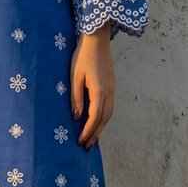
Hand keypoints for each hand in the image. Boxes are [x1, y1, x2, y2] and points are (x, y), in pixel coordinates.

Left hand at [70, 25, 114, 147]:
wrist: (97, 40)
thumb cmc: (83, 57)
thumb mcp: (75, 77)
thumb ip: (76, 97)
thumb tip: (77, 117)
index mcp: (99, 90)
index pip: (95, 116)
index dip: (88, 131)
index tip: (81, 141)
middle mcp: (109, 92)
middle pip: (104, 118)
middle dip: (96, 133)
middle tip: (87, 146)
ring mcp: (112, 89)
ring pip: (109, 113)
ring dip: (101, 127)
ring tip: (92, 138)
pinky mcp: (111, 86)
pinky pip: (109, 106)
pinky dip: (103, 118)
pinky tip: (97, 121)